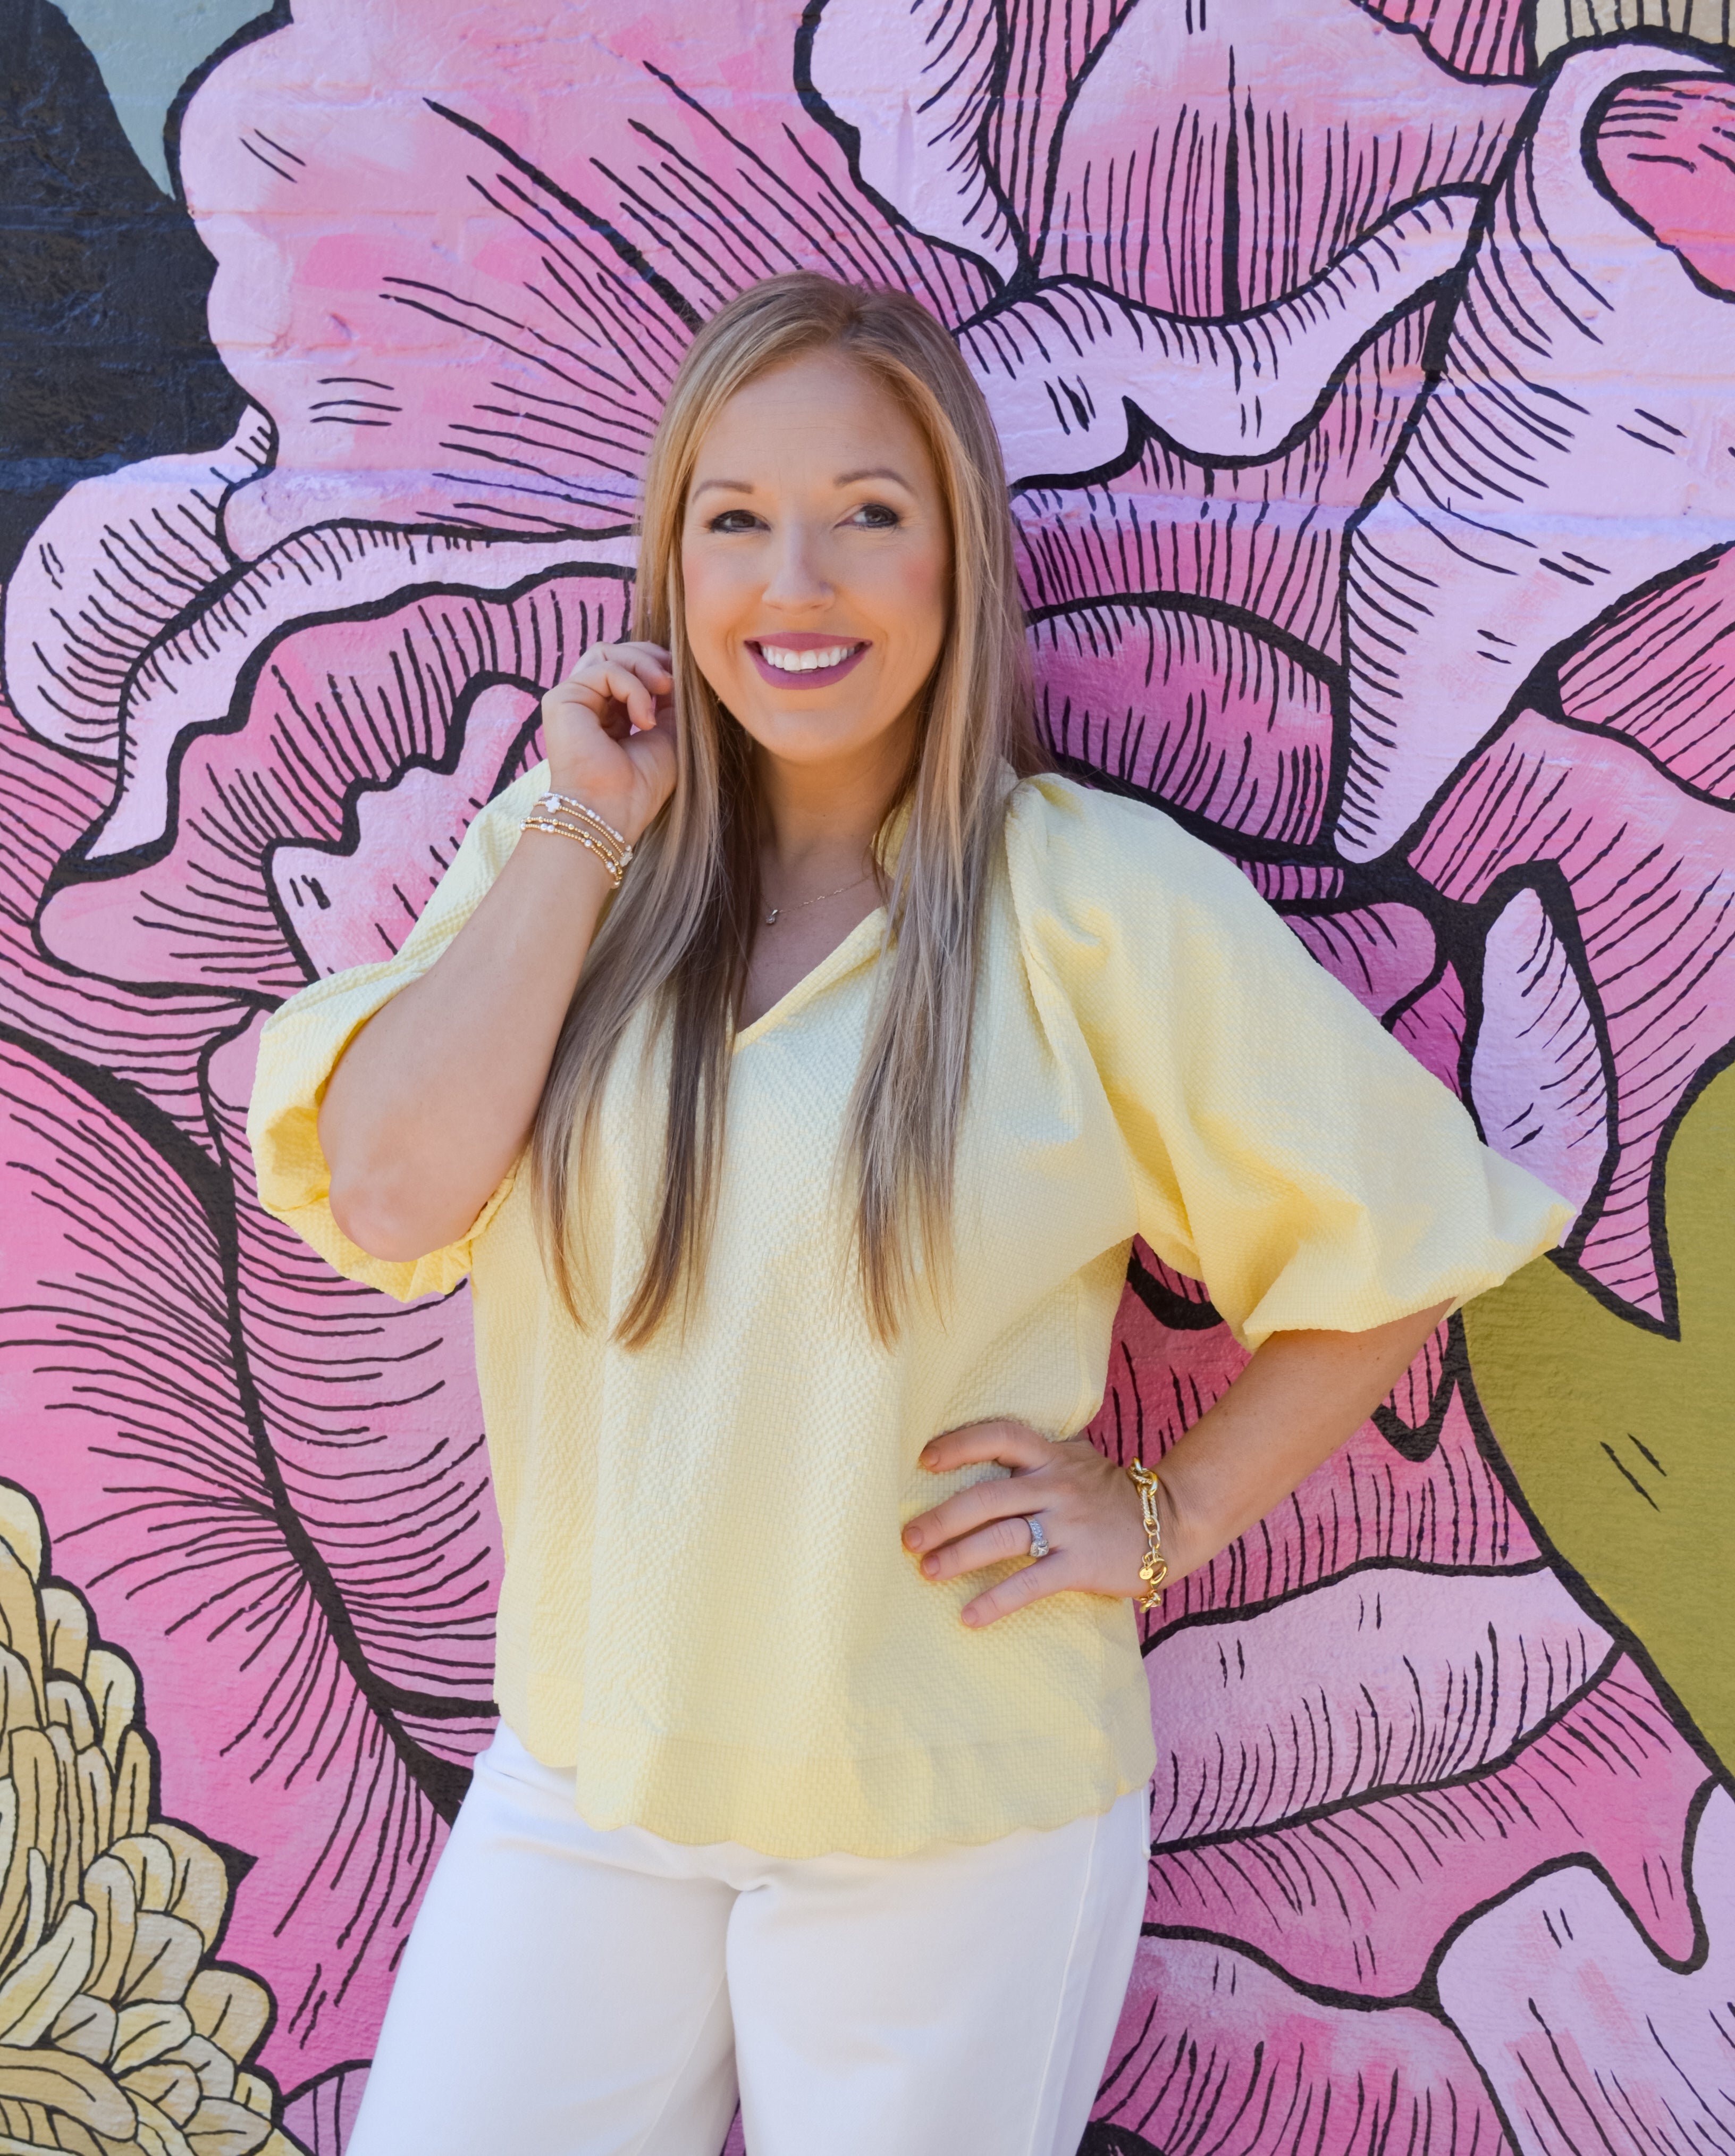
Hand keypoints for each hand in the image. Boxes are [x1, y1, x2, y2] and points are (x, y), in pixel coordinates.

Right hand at [539, 639, 678, 841]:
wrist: (612, 813)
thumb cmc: (640, 786)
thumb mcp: (667, 735)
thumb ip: (669, 702)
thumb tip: (677, 672)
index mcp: (607, 712)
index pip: (627, 667)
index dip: (655, 664)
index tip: (680, 683)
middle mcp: (586, 703)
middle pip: (615, 652)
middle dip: (650, 658)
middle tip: (672, 682)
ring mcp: (572, 699)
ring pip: (606, 653)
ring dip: (643, 666)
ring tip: (663, 692)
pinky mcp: (562, 699)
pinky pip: (605, 670)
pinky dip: (633, 687)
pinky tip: (643, 719)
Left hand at [901, 1420, 1152, 1627]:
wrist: (1173, 1522)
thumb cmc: (1110, 1493)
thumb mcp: (1076, 1460)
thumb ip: (1036, 1455)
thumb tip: (978, 1451)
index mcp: (1052, 1456)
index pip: (1000, 1436)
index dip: (960, 1444)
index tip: (924, 1459)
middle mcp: (1056, 1484)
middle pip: (988, 1495)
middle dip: (943, 1517)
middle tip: (907, 1537)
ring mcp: (1069, 1524)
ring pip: (1003, 1536)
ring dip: (959, 1555)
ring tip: (927, 1571)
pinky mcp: (1081, 1563)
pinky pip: (1031, 1582)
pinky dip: (997, 1601)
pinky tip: (970, 1616)